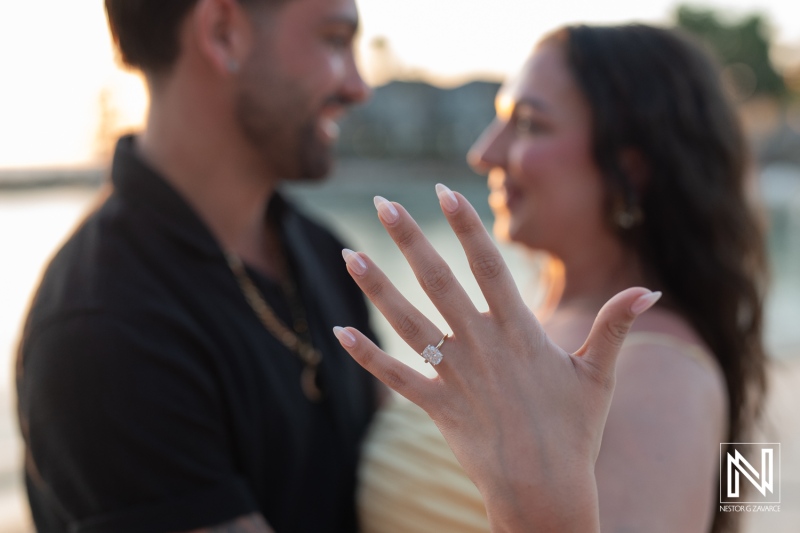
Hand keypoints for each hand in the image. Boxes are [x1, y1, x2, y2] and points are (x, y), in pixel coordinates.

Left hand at [333, 184, 659, 531]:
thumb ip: (615, 326)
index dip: (467, 226)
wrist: (545, 492)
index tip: (444, 191)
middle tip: (383, 203)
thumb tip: (649, 288)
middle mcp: (482, 345)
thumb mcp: (599, 375)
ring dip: (376, 288)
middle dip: (410, 239)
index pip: (488, 265)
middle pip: (439, 281)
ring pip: (408, 322)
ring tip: (348, 255)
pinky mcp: (437, 405)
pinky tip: (338, 334)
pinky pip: (395, 377)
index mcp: (519, 330)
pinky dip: (366, 356)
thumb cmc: (575, 432)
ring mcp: (455, 375)